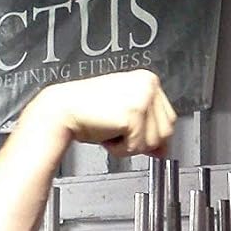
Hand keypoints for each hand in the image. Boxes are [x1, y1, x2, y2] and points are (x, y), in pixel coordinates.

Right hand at [40, 69, 175, 158]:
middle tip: (118, 132)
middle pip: (166, 131)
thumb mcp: (124, 119)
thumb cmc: (86, 112)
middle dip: (141, 141)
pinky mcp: (134, 114)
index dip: (153, 134)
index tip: (133, 134)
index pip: (169, 118)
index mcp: (147, 80)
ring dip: (130, 146)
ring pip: (155, 141)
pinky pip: (137, 147)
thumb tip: (164, 150)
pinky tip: (106, 135)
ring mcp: (142, 98)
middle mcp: (148, 85)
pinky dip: (120, 149)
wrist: (61, 111)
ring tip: (111, 131)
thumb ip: (147, 131)